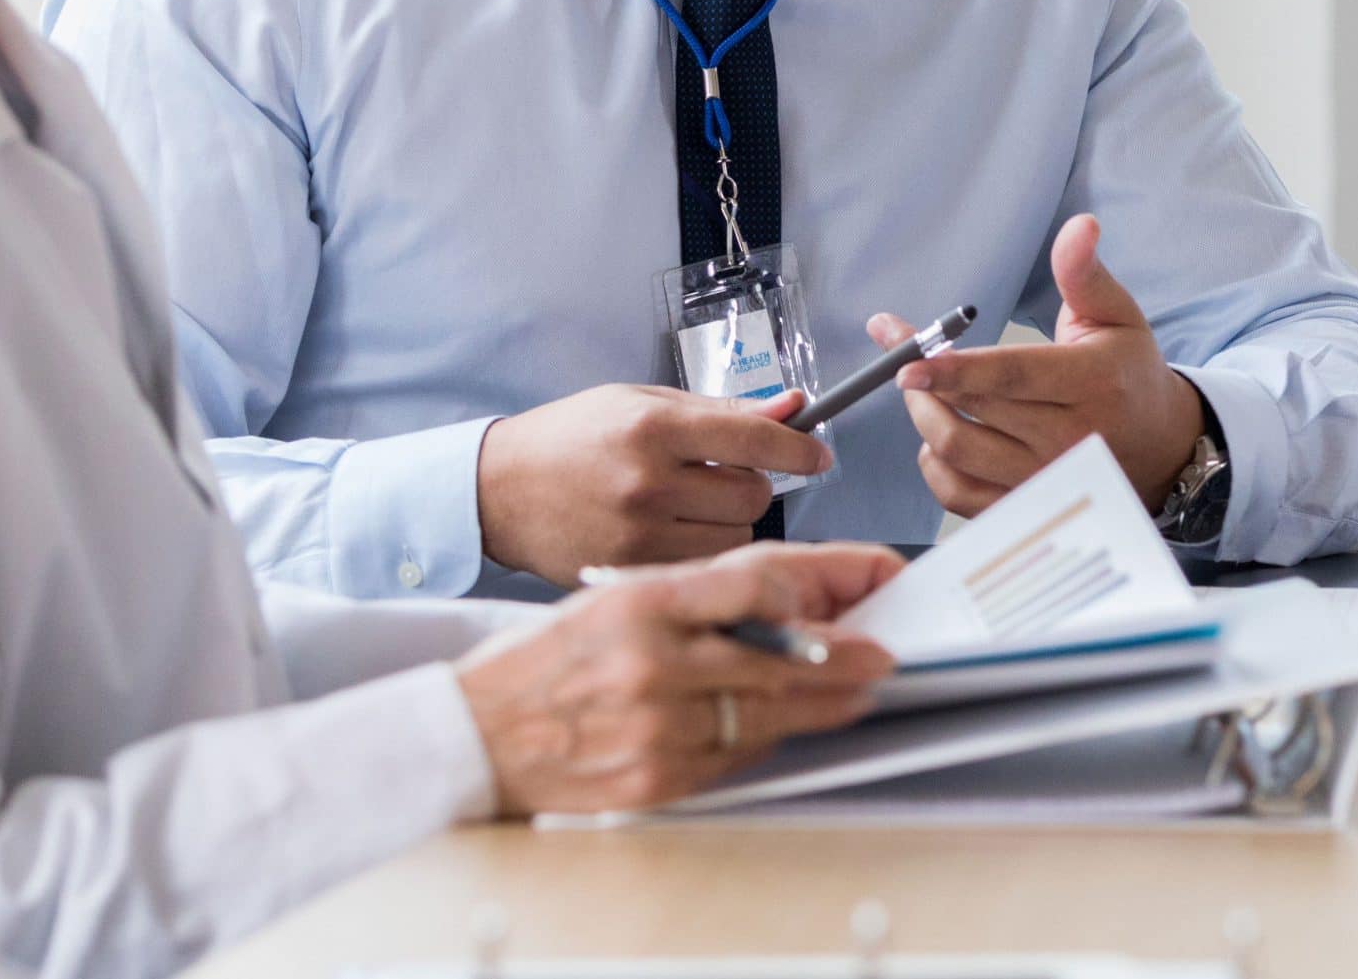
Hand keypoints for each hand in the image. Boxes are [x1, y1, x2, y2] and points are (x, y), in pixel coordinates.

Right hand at [454, 541, 900, 813]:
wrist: (474, 732)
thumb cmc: (545, 658)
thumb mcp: (613, 596)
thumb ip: (698, 593)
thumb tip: (787, 591)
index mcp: (641, 600)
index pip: (757, 581)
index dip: (826, 579)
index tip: (868, 579)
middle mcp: (653, 661)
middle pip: (780, 656)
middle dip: (844, 655)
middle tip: (883, 652)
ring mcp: (657, 725)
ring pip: (768, 712)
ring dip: (821, 704)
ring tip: (852, 692)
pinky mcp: (657, 778)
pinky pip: (735, 758)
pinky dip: (765, 740)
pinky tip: (781, 726)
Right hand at [476, 384, 833, 587]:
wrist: (499, 491)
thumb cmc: (571, 437)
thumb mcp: (641, 401)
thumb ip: (719, 410)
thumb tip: (792, 407)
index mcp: (652, 427)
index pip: (753, 438)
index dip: (798, 447)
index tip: (817, 454)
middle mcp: (648, 482)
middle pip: (754, 495)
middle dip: (750, 484)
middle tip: (717, 476)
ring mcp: (639, 535)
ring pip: (737, 538)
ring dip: (730, 522)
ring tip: (688, 506)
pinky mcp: (632, 574)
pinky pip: (705, 568)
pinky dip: (703, 552)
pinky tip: (671, 533)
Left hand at [879, 214, 1204, 518]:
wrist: (1161, 448)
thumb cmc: (1128, 372)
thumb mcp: (1116, 316)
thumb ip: (1084, 273)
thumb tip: (1079, 225)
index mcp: (1091, 385)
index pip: (1010, 377)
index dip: (953, 370)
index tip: (905, 360)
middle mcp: (1069, 441)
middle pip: (971, 414)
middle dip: (922, 381)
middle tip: (901, 353)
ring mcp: (1046, 481)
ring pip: (958, 454)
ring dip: (923, 418)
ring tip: (922, 390)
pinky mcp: (1026, 508)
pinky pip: (958, 495)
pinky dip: (935, 464)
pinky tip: (941, 436)